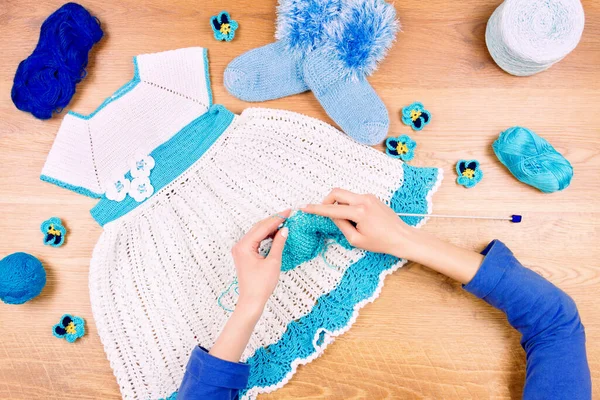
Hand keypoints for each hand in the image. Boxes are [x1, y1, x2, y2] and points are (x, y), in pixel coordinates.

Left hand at [231, 209, 289, 313]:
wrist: (252, 301)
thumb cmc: (261, 285)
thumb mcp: (273, 262)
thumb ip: (278, 243)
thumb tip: (284, 230)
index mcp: (244, 246)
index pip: (262, 227)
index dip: (277, 219)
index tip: (288, 212)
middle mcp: (240, 245)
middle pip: (258, 227)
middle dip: (273, 221)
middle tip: (287, 215)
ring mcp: (240, 250)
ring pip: (256, 232)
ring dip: (269, 227)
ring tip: (283, 222)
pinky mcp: (244, 254)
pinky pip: (255, 240)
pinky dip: (265, 235)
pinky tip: (275, 233)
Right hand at [301, 189, 416, 258]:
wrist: (402, 237)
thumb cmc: (381, 242)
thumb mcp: (356, 240)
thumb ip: (341, 225)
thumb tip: (333, 216)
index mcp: (359, 212)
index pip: (332, 209)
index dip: (316, 209)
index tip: (304, 207)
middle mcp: (364, 200)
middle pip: (337, 192)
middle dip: (326, 201)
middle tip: (324, 212)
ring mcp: (369, 197)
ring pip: (345, 195)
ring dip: (339, 205)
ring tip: (347, 222)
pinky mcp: (372, 198)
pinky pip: (353, 198)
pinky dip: (348, 206)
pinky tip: (355, 219)